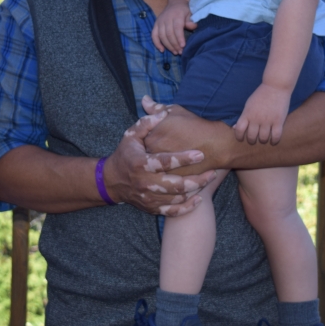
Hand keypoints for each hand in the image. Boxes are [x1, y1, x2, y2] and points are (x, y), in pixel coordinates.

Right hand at [102, 106, 217, 215]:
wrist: (112, 181)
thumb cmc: (125, 154)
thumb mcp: (131, 136)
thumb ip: (146, 124)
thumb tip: (162, 114)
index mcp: (140, 163)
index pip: (165, 162)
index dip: (183, 159)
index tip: (200, 154)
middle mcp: (145, 182)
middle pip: (175, 185)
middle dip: (197, 180)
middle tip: (212, 171)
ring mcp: (148, 197)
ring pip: (177, 198)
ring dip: (195, 190)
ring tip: (209, 179)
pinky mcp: (152, 208)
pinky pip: (173, 211)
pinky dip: (187, 207)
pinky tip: (199, 199)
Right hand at [151, 0, 195, 53]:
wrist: (176, 3)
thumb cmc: (184, 10)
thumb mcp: (190, 13)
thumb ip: (191, 21)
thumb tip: (192, 27)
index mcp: (176, 15)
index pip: (177, 28)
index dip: (179, 38)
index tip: (183, 46)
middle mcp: (166, 18)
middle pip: (169, 34)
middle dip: (174, 44)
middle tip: (180, 52)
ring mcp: (159, 21)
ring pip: (161, 36)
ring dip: (168, 46)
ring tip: (175, 52)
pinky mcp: (155, 25)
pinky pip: (154, 35)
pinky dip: (157, 43)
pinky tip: (162, 50)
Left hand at [234, 83, 292, 144]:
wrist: (275, 86)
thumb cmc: (261, 95)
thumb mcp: (248, 104)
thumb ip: (243, 117)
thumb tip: (234, 127)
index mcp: (247, 114)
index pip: (239, 130)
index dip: (239, 137)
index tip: (241, 138)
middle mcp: (256, 119)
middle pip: (251, 137)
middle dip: (252, 140)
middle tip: (254, 139)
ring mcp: (267, 120)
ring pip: (263, 138)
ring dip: (262, 141)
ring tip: (264, 139)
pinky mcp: (278, 121)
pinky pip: (276, 136)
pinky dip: (274, 141)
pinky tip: (273, 140)